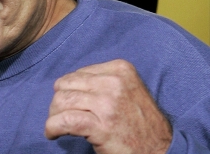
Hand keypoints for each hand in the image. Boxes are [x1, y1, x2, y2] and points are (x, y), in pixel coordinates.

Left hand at [45, 59, 171, 153]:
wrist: (161, 149)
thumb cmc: (140, 121)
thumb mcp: (127, 89)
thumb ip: (101, 81)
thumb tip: (67, 84)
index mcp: (120, 69)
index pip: (77, 74)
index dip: (69, 90)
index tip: (72, 104)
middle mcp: (114, 82)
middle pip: (66, 85)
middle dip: (59, 101)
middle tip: (61, 115)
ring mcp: (107, 104)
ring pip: (62, 101)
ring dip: (54, 115)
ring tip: (58, 125)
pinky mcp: (101, 126)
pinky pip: (64, 121)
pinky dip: (52, 127)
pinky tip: (53, 133)